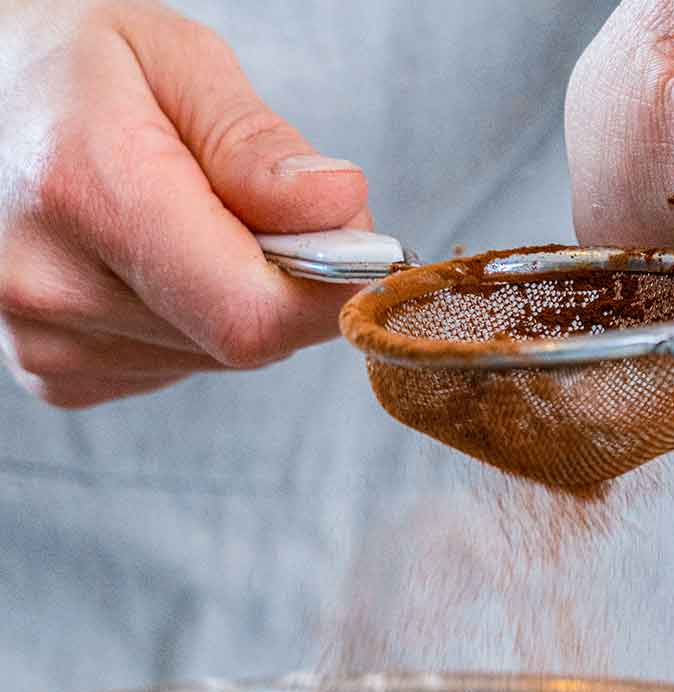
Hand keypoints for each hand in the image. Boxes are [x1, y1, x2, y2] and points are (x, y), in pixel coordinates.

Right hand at [0, 0, 368, 407]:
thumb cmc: (70, 68)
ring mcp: (43, 340)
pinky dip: (182, 323)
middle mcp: (51, 284)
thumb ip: (256, 143)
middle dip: (278, 281)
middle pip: (242, 339)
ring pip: (212, 357)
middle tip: (245, 207)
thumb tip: (338, 208)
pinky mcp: (52, 374)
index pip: (253, 315)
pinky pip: (170, 369)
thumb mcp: (171, 57)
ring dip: (227, 300)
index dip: (326, 294)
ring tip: (171, 222)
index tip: (353, 248)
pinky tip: (139, 262)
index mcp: (86, 190)